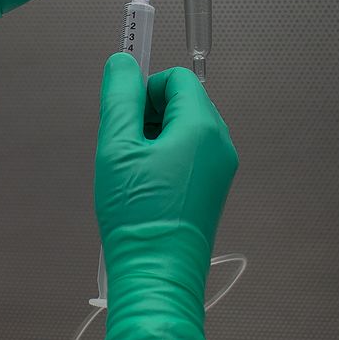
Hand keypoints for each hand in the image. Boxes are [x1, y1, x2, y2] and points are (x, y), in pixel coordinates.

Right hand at [94, 54, 237, 339]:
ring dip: (155, 138)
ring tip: (132, 174)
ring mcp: (221, 169)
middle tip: (124, 149)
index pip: (177, 79)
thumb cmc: (137, 214)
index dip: (146, 89)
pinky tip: (145, 189)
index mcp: (203, 126)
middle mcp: (221, 143)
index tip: (123, 119)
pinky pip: (190, 155)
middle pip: (183, 103)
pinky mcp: (214, 191)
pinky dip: (165, 159)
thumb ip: (119, 98)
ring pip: (185, 130)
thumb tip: (122, 62)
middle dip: (149, 115)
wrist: (158, 277)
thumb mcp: (116, 148)